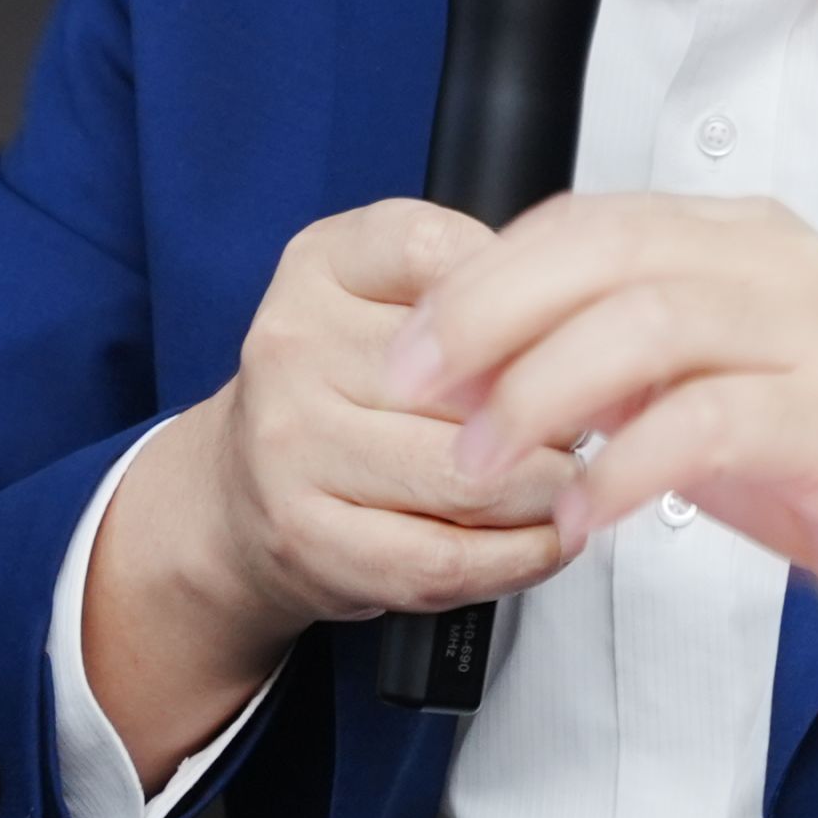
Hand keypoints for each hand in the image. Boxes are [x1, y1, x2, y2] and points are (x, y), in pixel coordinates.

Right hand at [83, 200, 584, 768]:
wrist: (237, 494)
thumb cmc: (338, 389)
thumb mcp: (387, 294)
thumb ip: (474, 279)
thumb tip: (580, 316)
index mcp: (322, 267)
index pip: (452, 258)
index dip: (534, 305)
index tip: (564, 336)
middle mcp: (294, 347)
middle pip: (482, 383)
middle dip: (559, 412)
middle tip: (580, 424)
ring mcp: (293, 447)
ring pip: (474, 478)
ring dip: (550, 491)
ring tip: (564, 482)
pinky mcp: (311, 538)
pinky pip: (449, 559)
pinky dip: (521, 557)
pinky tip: (542, 539)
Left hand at [384, 191, 817, 685]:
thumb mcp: (711, 384)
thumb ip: (616, 357)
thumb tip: (481, 362)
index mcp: (739, 240)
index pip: (585, 221)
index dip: (482, 278)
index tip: (409, 349)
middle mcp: (777, 266)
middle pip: (602, 251)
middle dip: (487, 317)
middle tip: (414, 393)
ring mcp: (815, 335)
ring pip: (645, 322)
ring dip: (538, 394)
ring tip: (478, 467)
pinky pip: (707, 423)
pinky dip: (625, 467)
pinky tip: (583, 515)